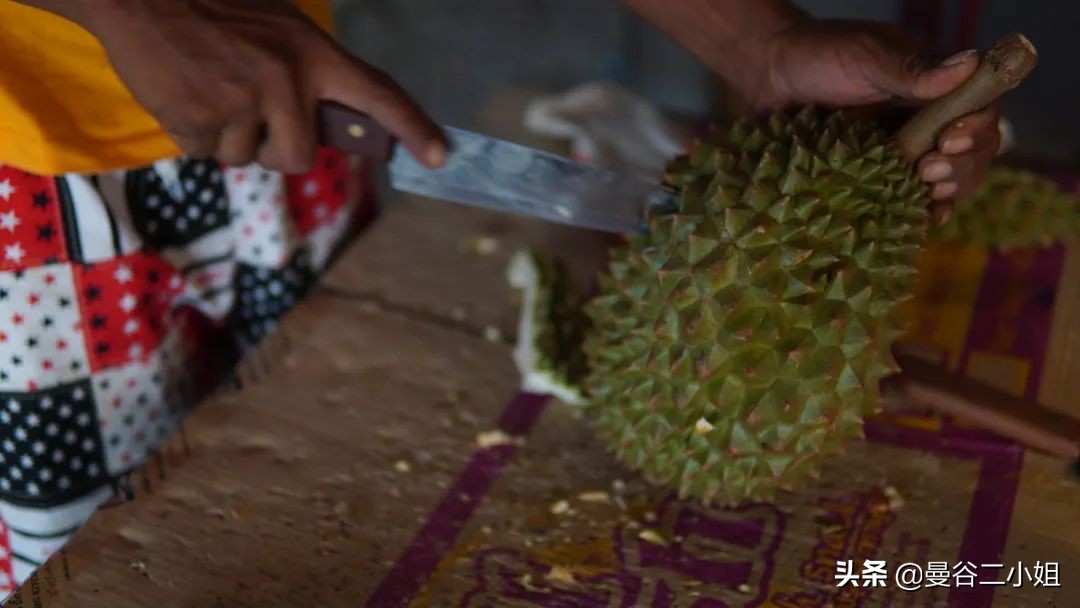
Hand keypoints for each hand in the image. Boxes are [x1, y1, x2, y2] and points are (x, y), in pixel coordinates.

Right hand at [75, 0, 445, 172]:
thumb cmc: (216, 10)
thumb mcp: (279, 31)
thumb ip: (308, 76)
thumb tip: (320, 132)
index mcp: (312, 53)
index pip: (378, 93)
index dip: (413, 127)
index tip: (440, 156)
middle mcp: (286, 81)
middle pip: (297, 157)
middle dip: (272, 148)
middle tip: (247, 110)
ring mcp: (242, 103)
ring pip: (245, 158)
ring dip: (225, 137)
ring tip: (207, 88)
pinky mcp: (199, 121)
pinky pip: (204, 154)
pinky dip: (191, 134)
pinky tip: (182, 93)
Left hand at [753, 19, 1000, 220]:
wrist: (766, 75)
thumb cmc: (816, 56)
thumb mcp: (865, 57)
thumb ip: (911, 69)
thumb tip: (970, 63)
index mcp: (935, 86)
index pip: (981, 109)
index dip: (977, 128)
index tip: (950, 140)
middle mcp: (927, 119)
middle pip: (972, 151)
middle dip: (961, 166)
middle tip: (930, 171)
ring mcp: (904, 149)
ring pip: (947, 177)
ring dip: (947, 190)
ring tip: (928, 190)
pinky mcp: (876, 175)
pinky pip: (909, 197)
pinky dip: (923, 210)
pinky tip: (926, 221)